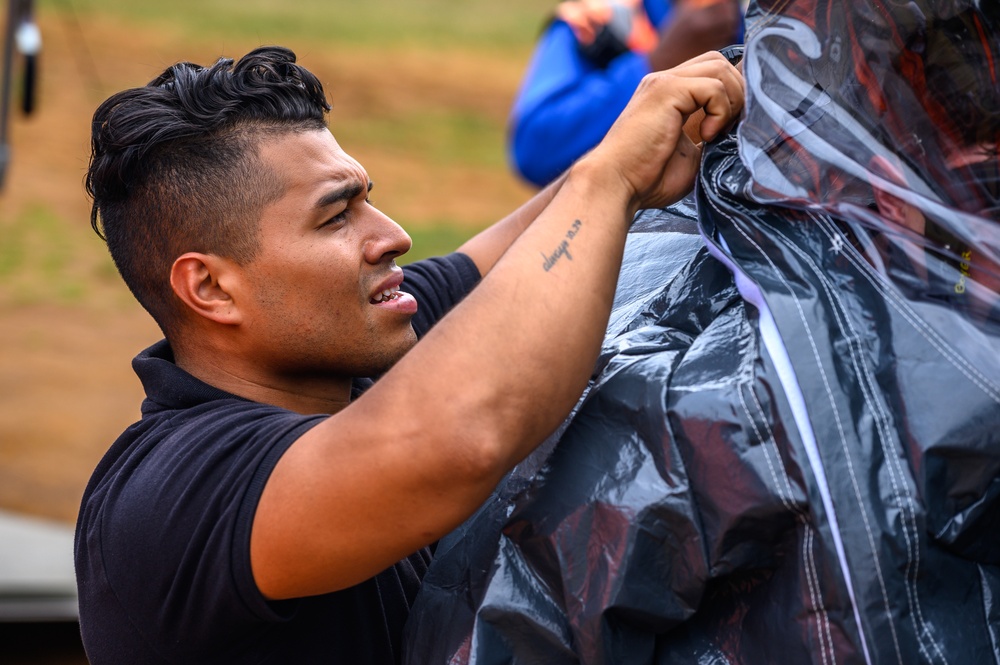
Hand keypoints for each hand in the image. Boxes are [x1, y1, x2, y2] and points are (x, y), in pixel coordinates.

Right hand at [581, 51, 743, 211]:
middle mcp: (665, 80)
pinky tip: (706, 136)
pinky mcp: (666, 90)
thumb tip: (743, 126)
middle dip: (738, 94)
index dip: (732, 93)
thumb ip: (712, 132)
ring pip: (721, 68)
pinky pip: (713, 87)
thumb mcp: (692, 153)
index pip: (712, 71)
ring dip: (731, 102)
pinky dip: (720, 112)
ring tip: (716, 133)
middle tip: (730, 129)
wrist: (616, 185)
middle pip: (720, 62)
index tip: (732, 128)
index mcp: (669, 94)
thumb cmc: (648, 179)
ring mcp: (663, 81)